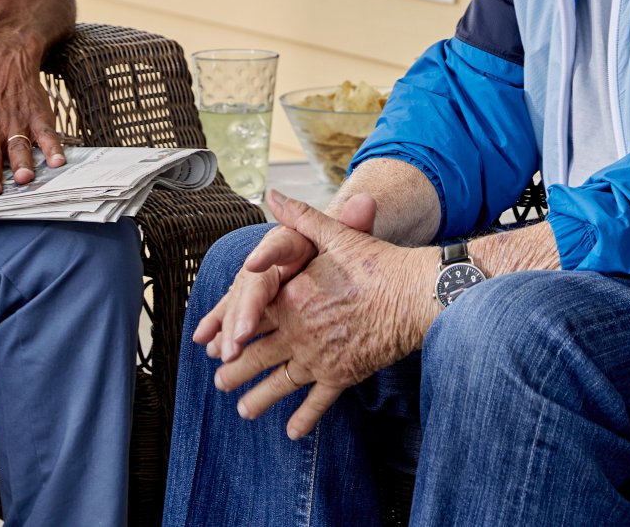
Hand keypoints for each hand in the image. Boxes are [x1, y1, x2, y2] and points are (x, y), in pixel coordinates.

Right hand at [193, 194, 378, 361]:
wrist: (326, 254)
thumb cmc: (339, 247)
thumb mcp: (347, 236)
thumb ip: (352, 221)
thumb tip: (366, 201)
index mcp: (289, 240)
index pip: (277, 245)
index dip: (266, 255)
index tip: (255, 264)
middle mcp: (267, 259)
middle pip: (251, 284)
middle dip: (243, 312)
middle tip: (239, 339)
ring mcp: (254, 279)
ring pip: (237, 302)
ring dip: (227, 327)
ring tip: (222, 351)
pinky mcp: (249, 297)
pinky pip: (231, 311)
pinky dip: (217, 326)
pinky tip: (204, 341)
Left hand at [213, 191, 430, 439]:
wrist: (416, 296)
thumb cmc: (378, 263)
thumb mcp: (336, 235)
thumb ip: (301, 218)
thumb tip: (273, 195)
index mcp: (292, 298)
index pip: (251, 317)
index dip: (230, 332)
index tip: (214, 344)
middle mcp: (299, 332)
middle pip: (257, 355)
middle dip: (236, 371)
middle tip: (220, 381)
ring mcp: (320, 357)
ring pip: (281, 383)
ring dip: (260, 398)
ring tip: (244, 411)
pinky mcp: (343, 375)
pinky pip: (318, 401)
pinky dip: (305, 418)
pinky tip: (293, 433)